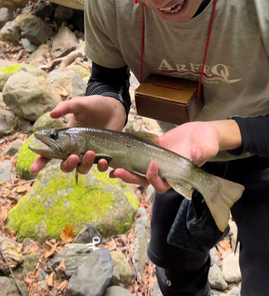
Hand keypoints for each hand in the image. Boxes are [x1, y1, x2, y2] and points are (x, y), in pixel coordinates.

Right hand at [30, 95, 125, 173]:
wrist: (113, 107)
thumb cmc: (93, 105)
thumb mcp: (79, 104)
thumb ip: (66, 107)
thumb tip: (52, 114)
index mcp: (66, 138)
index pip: (50, 152)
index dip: (41, 161)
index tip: (34, 169)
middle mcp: (75, 148)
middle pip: (65, 165)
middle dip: (67, 164)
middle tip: (73, 156)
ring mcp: (89, 153)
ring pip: (81, 168)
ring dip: (84, 164)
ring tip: (91, 153)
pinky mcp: (103, 155)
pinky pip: (99, 167)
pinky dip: (101, 167)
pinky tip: (103, 160)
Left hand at [109, 119, 241, 192]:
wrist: (202, 132)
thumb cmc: (208, 140)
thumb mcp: (208, 144)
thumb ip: (204, 151)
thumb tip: (196, 155)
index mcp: (178, 176)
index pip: (163, 185)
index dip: (155, 179)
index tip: (152, 165)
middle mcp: (165, 173)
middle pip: (145, 181)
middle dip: (131, 178)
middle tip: (118, 172)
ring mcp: (157, 163)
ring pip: (138, 172)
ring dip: (125, 171)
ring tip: (111, 166)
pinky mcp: (152, 152)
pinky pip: (137, 158)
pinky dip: (126, 159)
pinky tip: (114, 156)